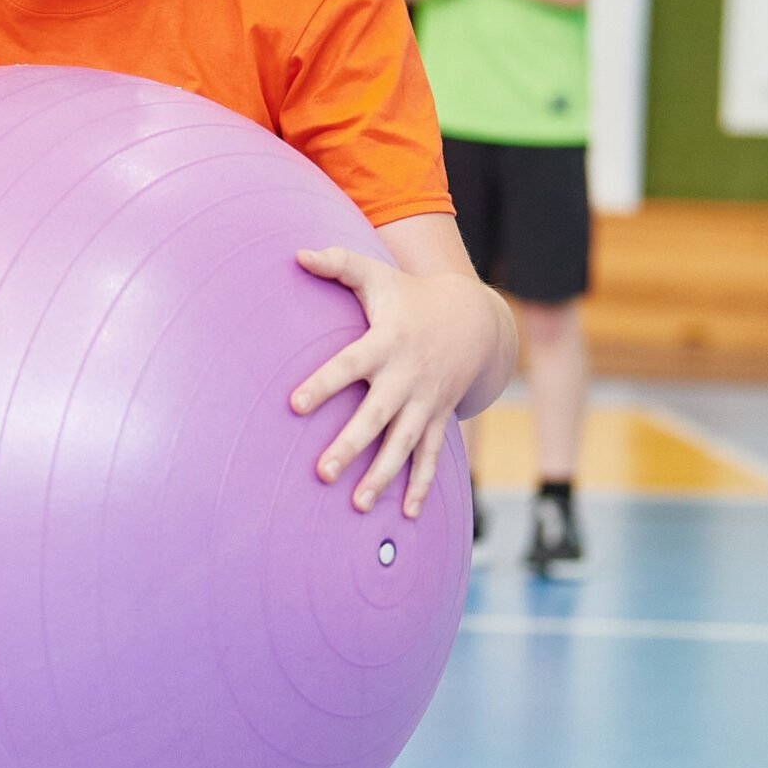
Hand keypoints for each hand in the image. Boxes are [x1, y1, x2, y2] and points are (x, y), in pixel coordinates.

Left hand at [288, 247, 497, 516]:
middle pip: (375, 417)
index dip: (322, 384)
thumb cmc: (411, 297)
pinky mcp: (437, 419)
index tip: (294, 404)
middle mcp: (406, 378)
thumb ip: (338, 264)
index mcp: (385, 344)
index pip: (348, 365)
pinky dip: (420, 485)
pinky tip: (407, 514)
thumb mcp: (378, 275)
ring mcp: (425, 402)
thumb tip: (296, 253)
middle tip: (322, 473)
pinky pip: (431, 456)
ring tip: (357, 504)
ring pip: (403, 444)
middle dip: (350, 446)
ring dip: (382, 476)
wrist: (473, 321)